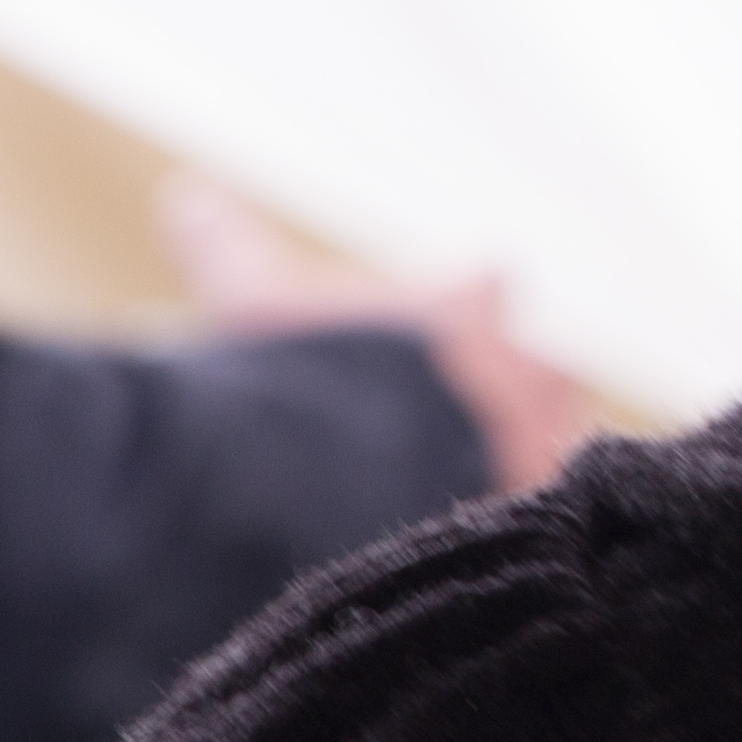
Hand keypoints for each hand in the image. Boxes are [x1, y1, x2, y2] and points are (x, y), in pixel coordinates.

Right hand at [159, 179, 596, 495]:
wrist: (341, 483)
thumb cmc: (300, 377)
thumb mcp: (249, 302)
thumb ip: (224, 245)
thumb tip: (184, 196)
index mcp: (465, 305)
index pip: (486, 283)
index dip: (461, 306)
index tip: (434, 332)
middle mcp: (525, 369)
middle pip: (541, 370)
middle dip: (508, 393)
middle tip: (454, 427)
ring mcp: (542, 445)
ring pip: (557, 442)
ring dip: (522, 457)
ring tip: (469, 487)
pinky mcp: (540, 518)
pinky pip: (550, 520)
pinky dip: (520, 522)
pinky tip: (481, 546)